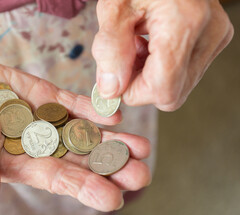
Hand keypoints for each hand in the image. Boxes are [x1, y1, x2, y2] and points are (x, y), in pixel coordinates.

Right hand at [0, 49, 150, 214]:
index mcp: (22, 163)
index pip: (59, 179)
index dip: (85, 188)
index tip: (114, 198)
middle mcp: (41, 146)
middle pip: (81, 160)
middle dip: (111, 167)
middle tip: (141, 174)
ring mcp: (48, 121)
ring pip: (85, 134)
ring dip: (113, 140)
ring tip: (141, 147)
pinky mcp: (49, 97)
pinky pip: (75, 105)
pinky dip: (94, 110)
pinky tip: (115, 115)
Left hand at [92, 0, 233, 110]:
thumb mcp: (114, 7)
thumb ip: (110, 50)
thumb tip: (111, 90)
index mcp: (185, 24)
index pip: (162, 90)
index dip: (132, 91)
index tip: (114, 78)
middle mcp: (209, 34)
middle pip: (171, 94)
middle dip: (140, 84)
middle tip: (125, 57)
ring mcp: (216, 37)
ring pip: (178, 87)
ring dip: (150, 76)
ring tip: (138, 44)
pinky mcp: (215, 39)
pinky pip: (185, 73)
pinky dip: (162, 67)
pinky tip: (150, 44)